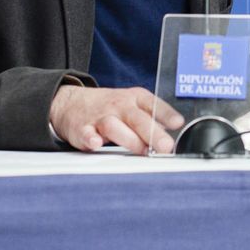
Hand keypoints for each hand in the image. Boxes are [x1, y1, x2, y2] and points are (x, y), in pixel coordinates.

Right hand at [49, 84, 180, 153]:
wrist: (72, 102)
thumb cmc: (111, 107)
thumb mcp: (134, 105)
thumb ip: (153, 119)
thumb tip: (174, 131)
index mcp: (135, 99)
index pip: (153, 104)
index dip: (166, 114)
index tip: (178, 123)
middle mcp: (119, 106)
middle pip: (137, 118)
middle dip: (152, 133)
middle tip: (165, 146)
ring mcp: (100, 117)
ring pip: (114, 127)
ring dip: (129, 140)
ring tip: (143, 151)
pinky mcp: (82, 129)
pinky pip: (87, 134)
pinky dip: (91, 139)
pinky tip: (96, 144)